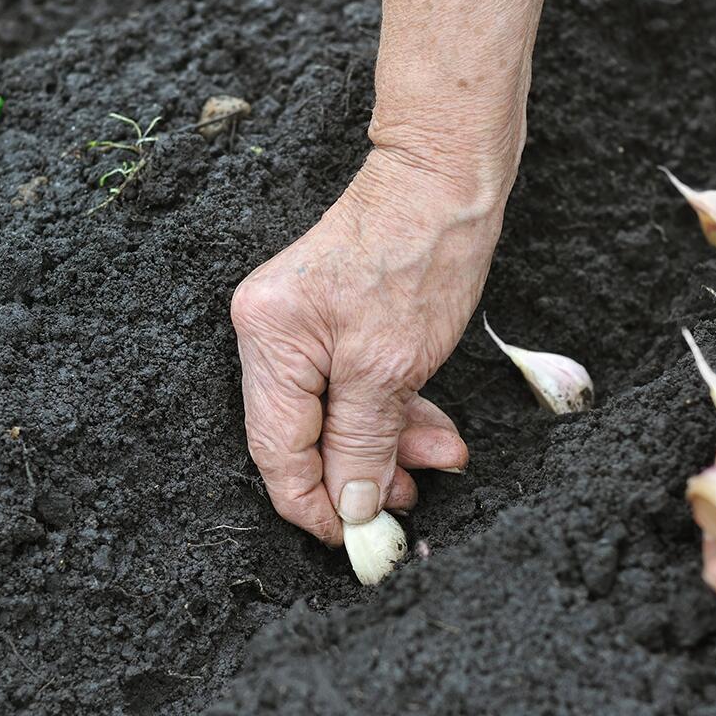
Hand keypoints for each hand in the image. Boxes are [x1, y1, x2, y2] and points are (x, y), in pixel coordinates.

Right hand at [231, 148, 505, 543]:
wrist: (446, 175)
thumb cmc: (420, 253)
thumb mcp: (392, 367)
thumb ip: (363, 442)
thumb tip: (351, 506)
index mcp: (268, 340)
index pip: (276, 451)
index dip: (314, 505)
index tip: (356, 540)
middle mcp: (270, 332)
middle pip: (305, 435)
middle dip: (362, 472)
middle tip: (411, 501)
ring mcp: (300, 323)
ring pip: (336, 412)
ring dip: (389, 442)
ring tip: (441, 457)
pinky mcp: (333, 317)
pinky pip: (352, 383)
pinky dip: (391, 409)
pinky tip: (431, 427)